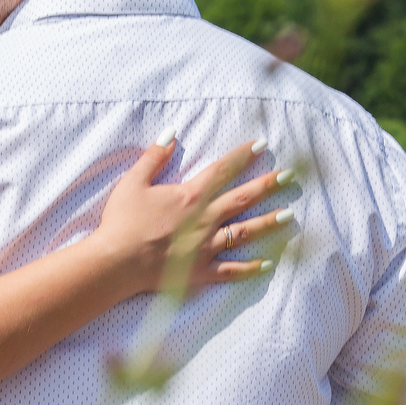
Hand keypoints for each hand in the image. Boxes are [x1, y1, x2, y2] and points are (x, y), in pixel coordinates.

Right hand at [92, 139, 294, 299]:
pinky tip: (268, 264)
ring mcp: (205, 247)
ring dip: (268, 223)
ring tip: (288, 215)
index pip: (222, 171)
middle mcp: (204, 219)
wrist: (117, 262)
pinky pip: (231, 270)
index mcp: (190, 196)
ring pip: (244, 233)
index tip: (262, 145)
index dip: (243, 156)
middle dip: (267, 185)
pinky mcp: (201, 271)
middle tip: (288, 176)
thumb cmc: (122, 221)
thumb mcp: (133, 182)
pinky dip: (250, 268)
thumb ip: (153, 157)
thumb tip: (171, 133)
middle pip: (242, 199)